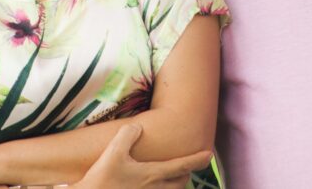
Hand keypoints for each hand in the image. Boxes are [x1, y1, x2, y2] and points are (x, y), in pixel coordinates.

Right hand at [72, 124, 213, 188]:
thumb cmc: (102, 179)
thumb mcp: (113, 151)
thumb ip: (128, 135)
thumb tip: (138, 127)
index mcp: (152, 174)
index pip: (182, 166)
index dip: (197, 160)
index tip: (209, 154)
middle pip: (180, 182)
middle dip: (187, 172)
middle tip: (188, 165)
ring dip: (176, 183)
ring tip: (174, 176)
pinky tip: (153, 184)